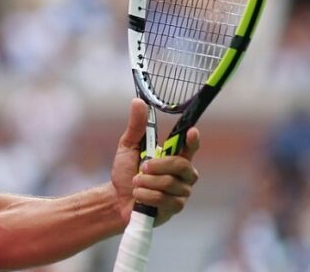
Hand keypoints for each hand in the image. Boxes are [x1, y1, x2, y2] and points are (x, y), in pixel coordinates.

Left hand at [111, 98, 200, 226]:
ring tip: (135, 183)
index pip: (189, 147)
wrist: (117, 198)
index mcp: (174, 157)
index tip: (192, 131)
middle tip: (141, 167)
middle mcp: (183, 174)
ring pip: (170, 183)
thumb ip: (136, 126)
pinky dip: (146, 195)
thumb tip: (138, 102)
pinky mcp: (175, 208)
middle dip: (158, 165)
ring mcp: (181, 192)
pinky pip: (164, 199)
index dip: (193, 140)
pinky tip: (139, 195)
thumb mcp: (128, 146)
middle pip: (181, 165)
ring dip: (146, 182)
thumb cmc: (126, 171)